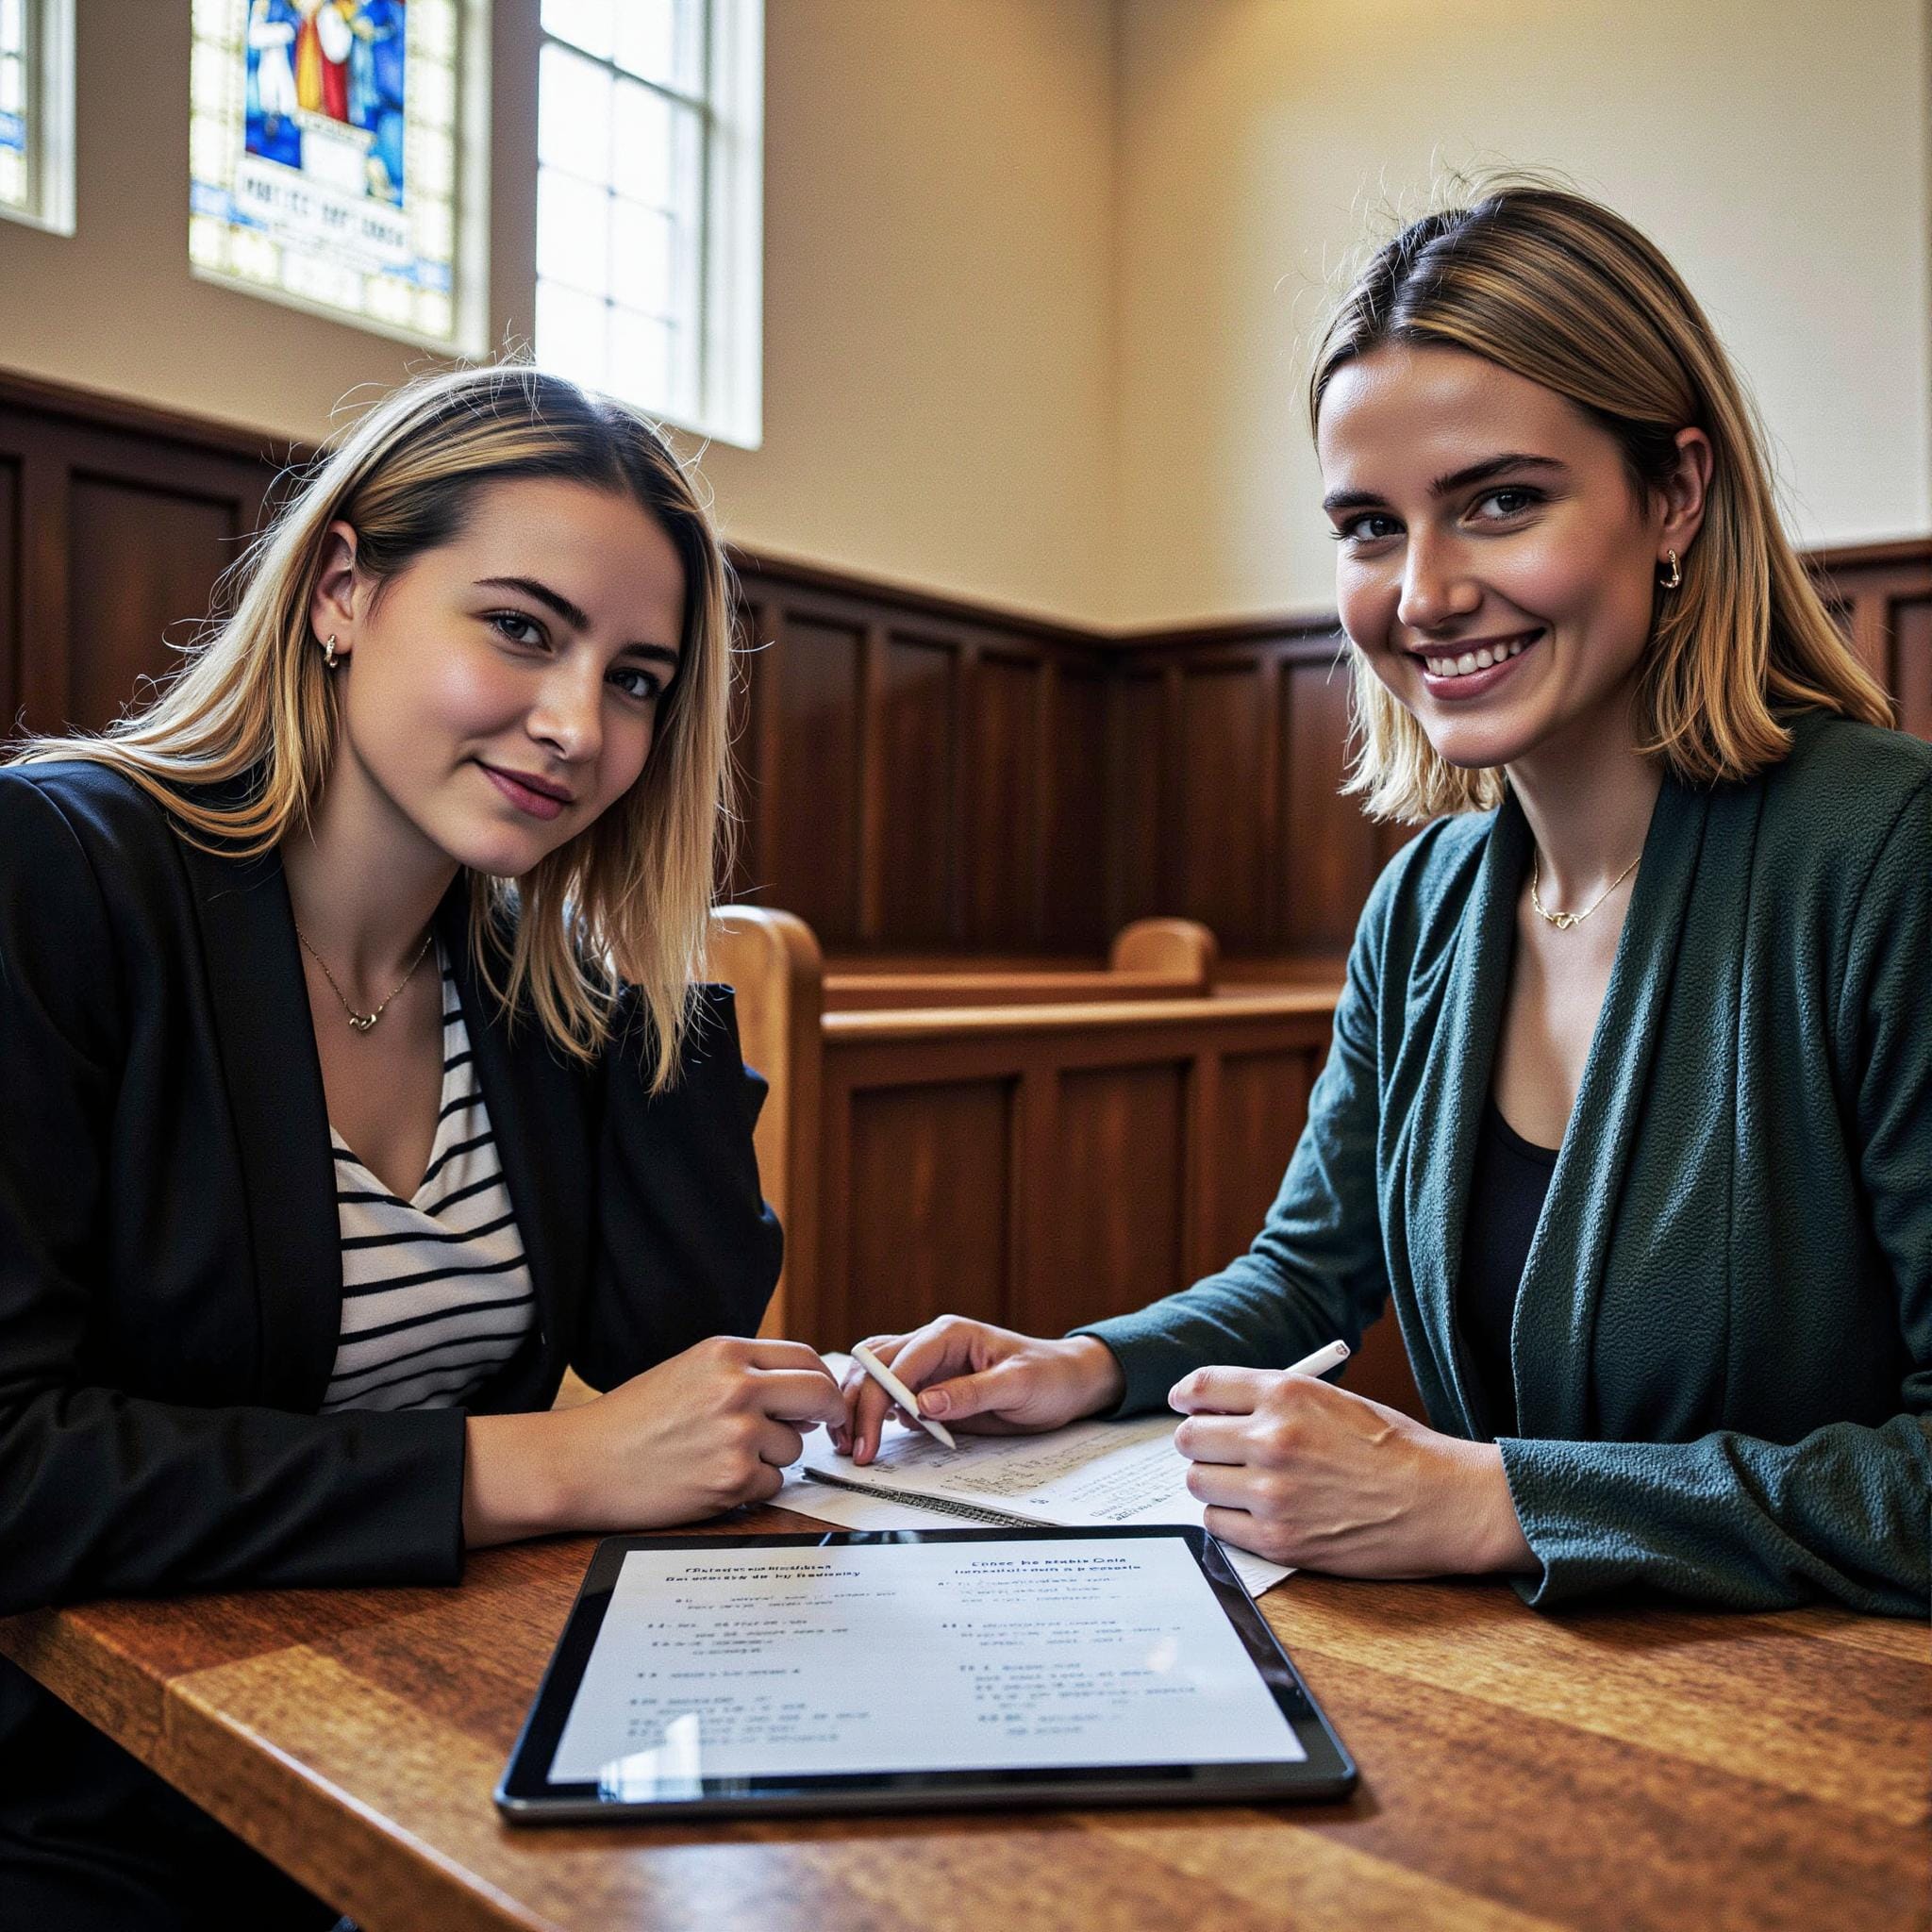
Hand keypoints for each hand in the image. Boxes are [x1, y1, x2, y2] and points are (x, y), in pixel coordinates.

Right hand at [463, 1337, 845, 1544]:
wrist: (580, 1463)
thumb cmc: (629, 1420)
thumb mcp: (688, 1371)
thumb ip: (744, 1373)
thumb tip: (802, 1392)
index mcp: (726, 1353)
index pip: (805, 1358)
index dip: (825, 1382)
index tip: (828, 1400)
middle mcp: (737, 1387)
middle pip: (820, 1396)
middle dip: (830, 1415)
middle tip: (828, 1430)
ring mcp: (737, 1434)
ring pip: (794, 1447)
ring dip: (772, 1458)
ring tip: (721, 1458)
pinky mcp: (732, 1480)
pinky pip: (772, 1485)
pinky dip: (751, 1489)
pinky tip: (711, 1481)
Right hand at [831, 1318, 1124, 1463]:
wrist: (1067, 1383)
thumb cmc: (1048, 1376)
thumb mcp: (1017, 1386)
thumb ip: (970, 1394)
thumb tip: (924, 1405)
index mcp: (949, 1334)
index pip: (899, 1363)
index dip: (878, 1400)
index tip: (869, 1438)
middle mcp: (930, 1344)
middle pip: (874, 1366)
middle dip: (856, 1406)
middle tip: (854, 1450)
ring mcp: (926, 1364)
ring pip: (872, 1374)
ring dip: (855, 1406)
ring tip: (850, 1445)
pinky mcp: (927, 1386)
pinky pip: (888, 1392)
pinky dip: (870, 1412)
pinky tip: (867, 1437)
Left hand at [1169, 1365, 1534, 1577]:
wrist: (1443, 1502)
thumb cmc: (1395, 1448)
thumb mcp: (1332, 1400)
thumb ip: (1274, 1400)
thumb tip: (1217, 1409)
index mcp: (1285, 1394)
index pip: (1201, 1388)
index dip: (1187, 1396)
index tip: (1185, 1404)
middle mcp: (1272, 1439)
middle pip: (1189, 1438)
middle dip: (1199, 1443)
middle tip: (1217, 1451)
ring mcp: (1272, 1493)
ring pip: (1197, 1484)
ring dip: (1213, 1483)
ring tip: (1241, 1484)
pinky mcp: (1278, 1540)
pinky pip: (1217, 1526)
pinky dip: (1228, 1520)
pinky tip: (1255, 1513)